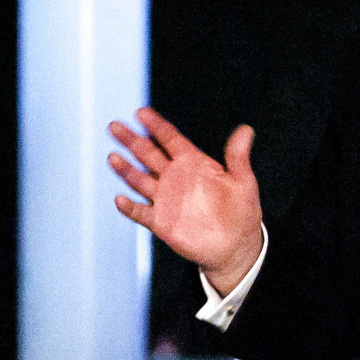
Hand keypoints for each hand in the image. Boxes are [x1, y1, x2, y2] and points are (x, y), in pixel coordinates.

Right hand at [108, 108, 264, 292]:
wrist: (235, 246)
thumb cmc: (241, 211)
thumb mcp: (243, 181)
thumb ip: (237, 156)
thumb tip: (246, 130)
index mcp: (193, 163)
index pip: (170, 139)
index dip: (156, 126)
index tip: (141, 113)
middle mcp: (175, 178)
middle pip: (148, 154)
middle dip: (132, 140)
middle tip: (114, 126)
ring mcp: (165, 199)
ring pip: (140, 180)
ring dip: (126, 169)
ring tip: (113, 157)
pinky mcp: (161, 222)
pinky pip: (141, 213)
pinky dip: (130, 207)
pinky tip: (120, 199)